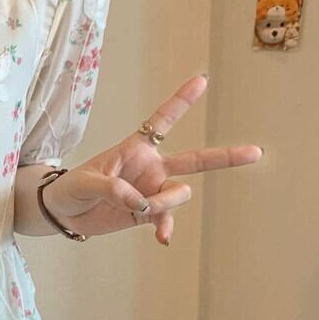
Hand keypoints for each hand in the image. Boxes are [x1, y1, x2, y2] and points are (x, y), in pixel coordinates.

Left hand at [41, 73, 263, 245]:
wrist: (62, 213)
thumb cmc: (70, 188)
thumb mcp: (85, 182)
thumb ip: (113, 189)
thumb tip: (142, 202)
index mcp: (135, 148)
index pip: (162, 121)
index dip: (181, 101)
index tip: (202, 80)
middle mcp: (150, 168)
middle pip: (195, 160)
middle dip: (225, 157)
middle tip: (255, 153)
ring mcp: (152, 191)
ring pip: (179, 194)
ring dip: (165, 203)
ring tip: (141, 209)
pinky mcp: (146, 214)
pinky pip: (166, 220)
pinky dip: (165, 228)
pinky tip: (162, 238)